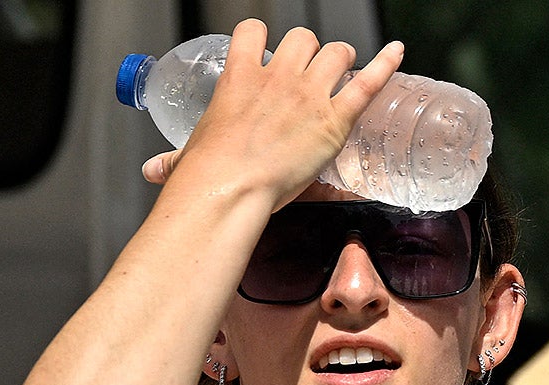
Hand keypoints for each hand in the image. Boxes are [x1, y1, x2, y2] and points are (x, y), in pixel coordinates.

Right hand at [144, 20, 403, 208]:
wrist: (233, 189)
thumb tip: (151, 171)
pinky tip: (397, 52)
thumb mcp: (188, 158)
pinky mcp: (336, 118)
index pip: (252, 32)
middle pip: (302, 38)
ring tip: (341, 71)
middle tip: (308, 73)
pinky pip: (368, 82)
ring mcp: (310, 94)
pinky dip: (385, 63)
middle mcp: (278, 76)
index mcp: (240, 76)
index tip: (264, 52)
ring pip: (335, 52)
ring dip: (340, 58)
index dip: (261, 39)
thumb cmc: (209, 175)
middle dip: (307, 51)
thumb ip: (173, 160)